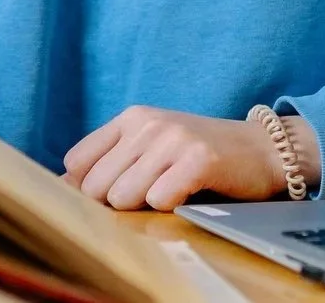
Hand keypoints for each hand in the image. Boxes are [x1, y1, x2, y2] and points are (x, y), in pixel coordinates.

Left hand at [63, 106, 319, 210]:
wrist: (263, 150)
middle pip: (96, 187)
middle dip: (118, 202)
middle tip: (152, 193)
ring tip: (172, 191)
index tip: (115, 192)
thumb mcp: (152, 147)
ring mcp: (174, 139)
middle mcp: (149, 123)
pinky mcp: (198, 159)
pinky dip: (172, 206)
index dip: (89, 188)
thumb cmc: (200, 155)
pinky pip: (159, 200)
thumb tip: (61, 186)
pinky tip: (189, 193)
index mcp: (131, 118)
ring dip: (146, 206)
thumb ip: (110, 161)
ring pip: (123, 197)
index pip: (76, 163)